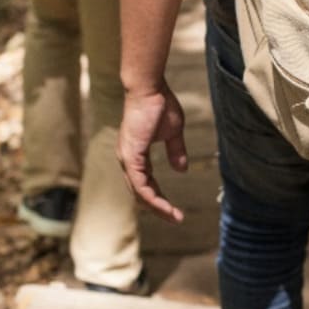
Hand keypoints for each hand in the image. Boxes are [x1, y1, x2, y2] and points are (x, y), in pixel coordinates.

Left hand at [117, 85, 187, 222]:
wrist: (150, 89)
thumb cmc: (160, 105)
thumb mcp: (173, 133)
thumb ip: (176, 151)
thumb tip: (181, 169)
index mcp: (135, 156)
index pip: (145, 185)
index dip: (160, 198)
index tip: (175, 211)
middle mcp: (127, 160)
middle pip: (140, 194)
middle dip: (158, 209)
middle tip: (175, 219)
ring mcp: (127, 159)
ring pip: (139, 193)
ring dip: (157, 207)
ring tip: (174, 217)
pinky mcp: (131, 156)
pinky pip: (140, 185)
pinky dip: (152, 198)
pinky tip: (164, 206)